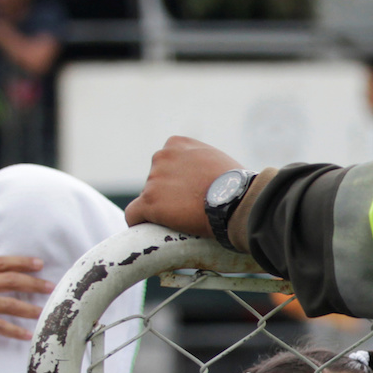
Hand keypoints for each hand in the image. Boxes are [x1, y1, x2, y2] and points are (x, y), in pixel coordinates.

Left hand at [125, 136, 242, 235]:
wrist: (238, 200)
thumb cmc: (237, 185)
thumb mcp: (216, 160)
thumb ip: (199, 163)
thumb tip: (201, 177)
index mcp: (177, 144)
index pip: (166, 163)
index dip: (177, 181)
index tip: (190, 193)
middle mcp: (161, 156)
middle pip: (155, 180)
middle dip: (168, 194)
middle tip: (190, 208)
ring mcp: (154, 179)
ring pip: (148, 200)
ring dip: (162, 210)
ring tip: (185, 220)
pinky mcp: (150, 201)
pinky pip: (133, 214)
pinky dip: (139, 222)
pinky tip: (148, 229)